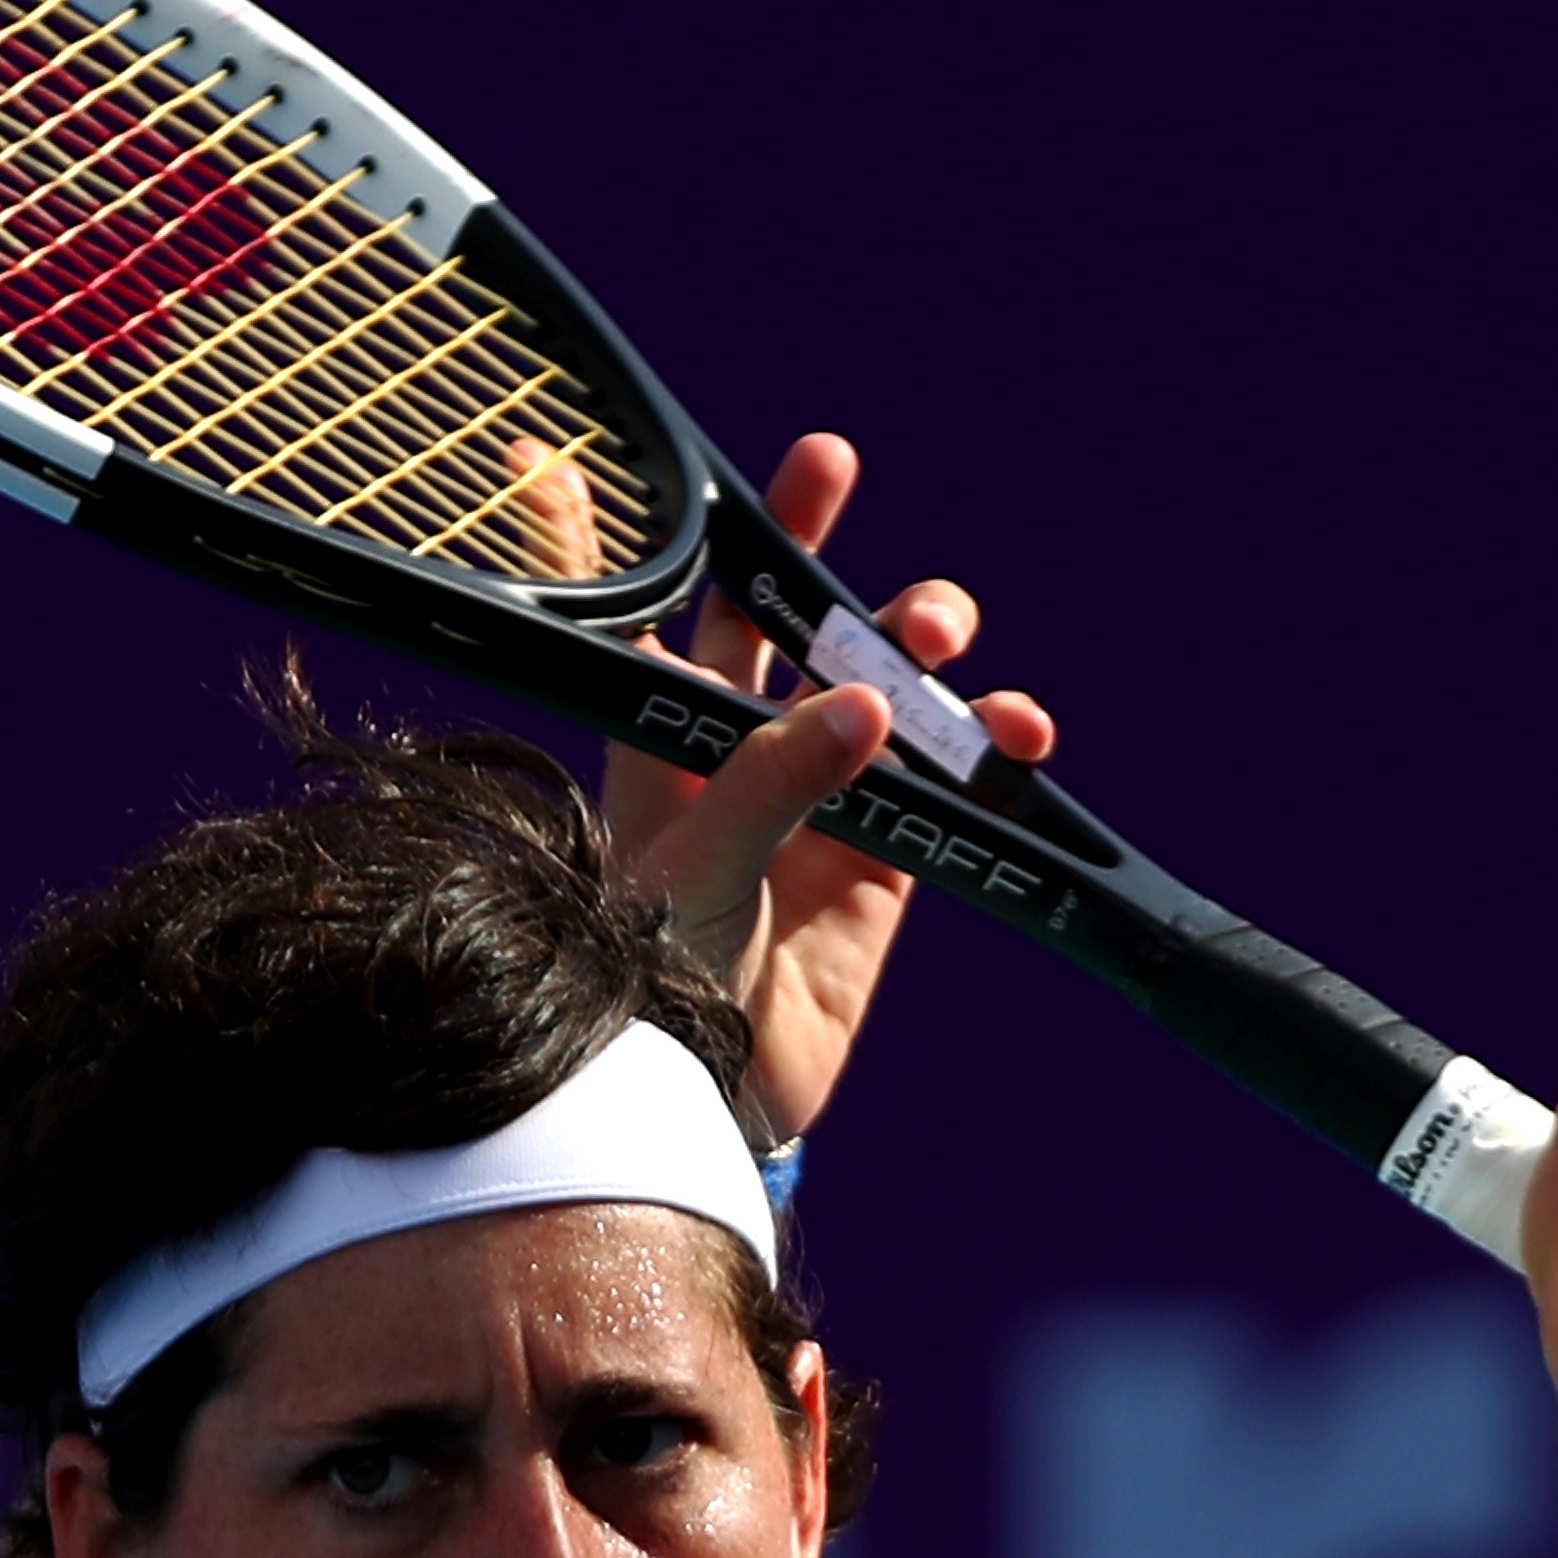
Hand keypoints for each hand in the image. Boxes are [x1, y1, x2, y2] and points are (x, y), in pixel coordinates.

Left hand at [510, 431, 1055, 1139]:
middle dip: (804, 540)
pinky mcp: (887, 861)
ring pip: (879, 683)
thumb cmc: (652, 982)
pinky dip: (992, 748)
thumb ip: (773, 782)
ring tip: (936, 631)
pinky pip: (953, 782)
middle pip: (773, 619)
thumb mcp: (696, 868)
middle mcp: (737, 755)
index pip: (622, 623)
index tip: (545, 456)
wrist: (705, 1102)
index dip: (583, 540)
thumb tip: (867, 705)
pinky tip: (1012, 730)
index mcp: (656, 743)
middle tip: (828, 467)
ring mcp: (820, 801)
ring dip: (915, 640)